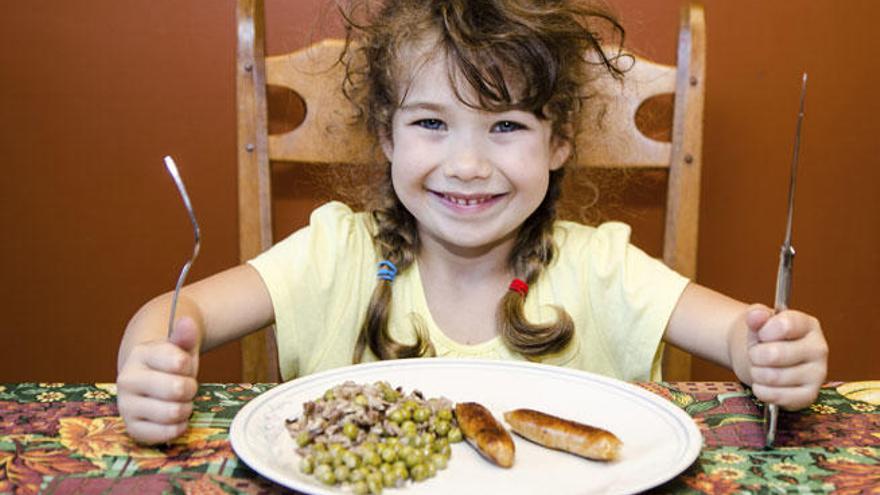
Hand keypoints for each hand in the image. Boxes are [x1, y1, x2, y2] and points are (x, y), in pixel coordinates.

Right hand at [116, 317, 200, 443]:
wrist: (150, 382)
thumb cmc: (169, 364)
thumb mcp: (179, 347)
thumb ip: (185, 336)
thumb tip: (187, 322)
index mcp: (139, 354)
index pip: (179, 362)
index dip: (188, 365)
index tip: (181, 365)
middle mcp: (127, 380)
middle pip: (178, 389)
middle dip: (190, 388)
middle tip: (183, 386)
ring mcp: (126, 405)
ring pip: (174, 412)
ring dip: (186, 408)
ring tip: (178, 401)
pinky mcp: (132, 428)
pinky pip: (167, 433)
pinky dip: (178, 427)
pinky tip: (174, 418)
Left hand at [745, 304, 827, 409]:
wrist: (763, 358)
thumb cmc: (764, 338)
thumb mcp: (758, 322)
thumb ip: (756, 315)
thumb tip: (755, 315)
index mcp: (808, 325)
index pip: (785, 325)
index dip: (764, 331)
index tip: (760, 334)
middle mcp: (819, 349)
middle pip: (775, 354)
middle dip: (755, 355)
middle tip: (755, 354)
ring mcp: (817, 374)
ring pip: (774, 377)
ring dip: (757, 373)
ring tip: (759, 368)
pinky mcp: (810, 395)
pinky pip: (780, 397)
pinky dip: (763, 391)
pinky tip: (762, 384)